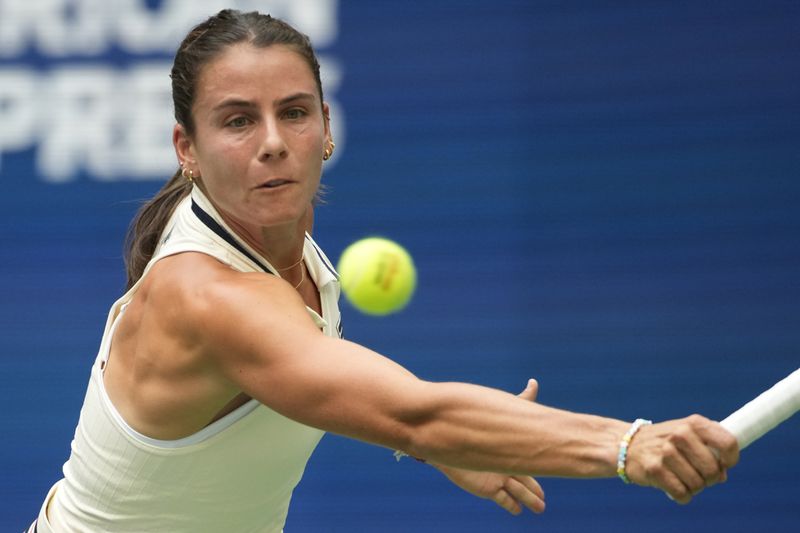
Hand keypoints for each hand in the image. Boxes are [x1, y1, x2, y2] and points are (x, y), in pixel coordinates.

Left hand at [434, 379, 545, 514]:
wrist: (451, 435)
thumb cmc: (478, 422)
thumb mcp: (502, 410)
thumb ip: (521, 399)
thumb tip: (534, 382)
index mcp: (513, 453)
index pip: (532, 464)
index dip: (544, 471)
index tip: (558, 475)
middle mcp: (507, 467)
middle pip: (527, 483)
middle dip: (537, 492)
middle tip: (547, 501)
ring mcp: (497, 478)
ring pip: (517, 493)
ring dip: (529, 500)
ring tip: (539, 508)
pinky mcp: (485, 486)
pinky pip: (501, 499)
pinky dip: (511, 505)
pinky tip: (517, 510)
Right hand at [624, 414, 739, 503]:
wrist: (629, 445)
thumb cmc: (667, 442)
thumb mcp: (689, 434)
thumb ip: (711, 449)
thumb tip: (722, 475)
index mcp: (694, 423)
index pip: (728, 443)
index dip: (731, 459)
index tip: (724, 464)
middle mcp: (681, 434)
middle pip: (714, 470)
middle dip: (710, 479)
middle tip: (699, 475)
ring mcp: (667, 451)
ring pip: (698, 484)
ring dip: (693, 487)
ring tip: (682, 478)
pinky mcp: (655, 469)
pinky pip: (682, 493)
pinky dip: (681, 496)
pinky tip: (674, 487)